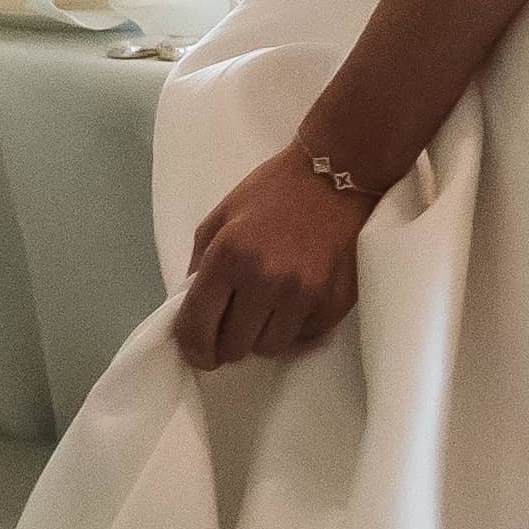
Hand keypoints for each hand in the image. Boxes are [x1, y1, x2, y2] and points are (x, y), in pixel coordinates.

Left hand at [173, 150, 369, 371]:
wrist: (337, 175)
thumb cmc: (274, 191)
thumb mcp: (221, 216)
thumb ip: (199, 264)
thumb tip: (190, 308)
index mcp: (228, 257)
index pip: (197, 327)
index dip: (192, 349)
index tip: (197, 353)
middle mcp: (264, 281)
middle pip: (233, 347)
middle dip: (227, 341)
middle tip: (233, 323)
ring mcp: (302, 296)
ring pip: (268, 348)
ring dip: (261, 334)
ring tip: (267, 304)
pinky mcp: (332, 304)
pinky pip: (301, 337)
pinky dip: (293, 326)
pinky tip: (295, 297)